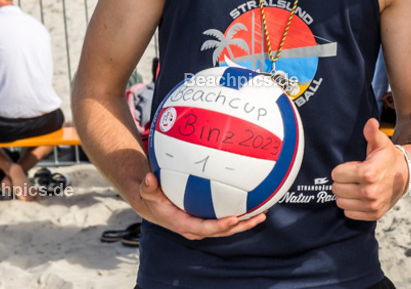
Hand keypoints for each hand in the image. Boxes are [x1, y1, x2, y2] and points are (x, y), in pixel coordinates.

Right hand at [136, 172, 265, 239]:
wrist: (153, 203)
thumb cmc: (152, 196)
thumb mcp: (147, 191)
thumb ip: (148, 186)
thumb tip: (149, 178)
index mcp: (182, 223)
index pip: (204, 228)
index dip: (219, 225)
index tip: (233, 219)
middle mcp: (195, 227)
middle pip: (221, 231)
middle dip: (240, 226)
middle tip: (258, 217)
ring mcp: (203, 224)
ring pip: (227, 227)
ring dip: (245, 222)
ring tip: (263, 213)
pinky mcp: (208, 218)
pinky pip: (226, 219)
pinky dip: (241, 215)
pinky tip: (255, 204)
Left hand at [331, 118, 407, 220]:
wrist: (405, 175)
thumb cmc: (388, 158)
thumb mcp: (381, 143)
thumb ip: (372, 133)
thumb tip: (370, 123)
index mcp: (368, 173)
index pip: (336, 174)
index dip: (342, 169)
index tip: (352, 167)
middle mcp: (369, 191)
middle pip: (337, 189)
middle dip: (342, 181)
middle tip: (353, 177)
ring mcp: (372, 205)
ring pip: (341, 202)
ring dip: (346, 195)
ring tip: (356, 186)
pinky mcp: (374, 214)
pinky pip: (349, 213)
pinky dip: (352, 206)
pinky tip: (360, 197)